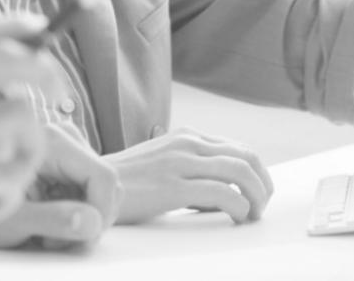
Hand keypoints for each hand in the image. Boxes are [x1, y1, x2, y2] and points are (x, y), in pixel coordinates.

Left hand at [0, 125, 120, 249]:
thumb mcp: (11, 222)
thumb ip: (52, 220)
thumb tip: (93, 222)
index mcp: (49, 142)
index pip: (103, 177)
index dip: (102, 214)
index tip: (83, 240)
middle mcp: (61, 135)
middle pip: (104, 181)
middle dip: (92, 218)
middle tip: (59, 242)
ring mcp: (65, 145)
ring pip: (99, 186)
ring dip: (84, 216)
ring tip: (49, 233)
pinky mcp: (63, 158)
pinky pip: (87, 187)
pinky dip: (76, 209)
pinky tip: (49, 219)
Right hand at [103, 128, 273, 224]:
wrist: (90, 186)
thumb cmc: (126, 182)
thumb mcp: (162, 161)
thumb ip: (190, 166)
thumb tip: (220, 190)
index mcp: (186, 136)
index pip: (237, 147)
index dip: (256, 172)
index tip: (258, 193)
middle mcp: (187, 143)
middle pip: (246, 156)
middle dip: (263, 183)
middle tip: (262, 205)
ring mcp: (181, 163)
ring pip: (241, 171)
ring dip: (257, 195)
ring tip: (254, 214)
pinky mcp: (174, 186)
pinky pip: (223, 194)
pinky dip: (239, 207)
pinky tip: (237, 218)